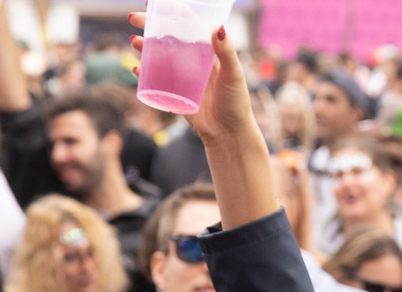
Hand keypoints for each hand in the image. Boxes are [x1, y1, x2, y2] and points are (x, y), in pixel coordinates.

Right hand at [128, 11, 256, 146]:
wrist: (230, 136)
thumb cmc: (236, 104)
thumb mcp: (233, 75)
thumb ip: (226, 52)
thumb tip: (217, 26)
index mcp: (207, 52)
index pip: (186, 25)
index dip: (170, 11)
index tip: (153, 2)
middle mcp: (193, 62)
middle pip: (168, 37)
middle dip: (150, 25)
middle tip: (133, 18)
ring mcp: (183, 78)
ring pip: (159, 57)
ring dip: (144, 47)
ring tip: (134, 42)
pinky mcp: (176, 95)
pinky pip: (156, 81)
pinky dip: (144, 74)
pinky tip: (135, 69)